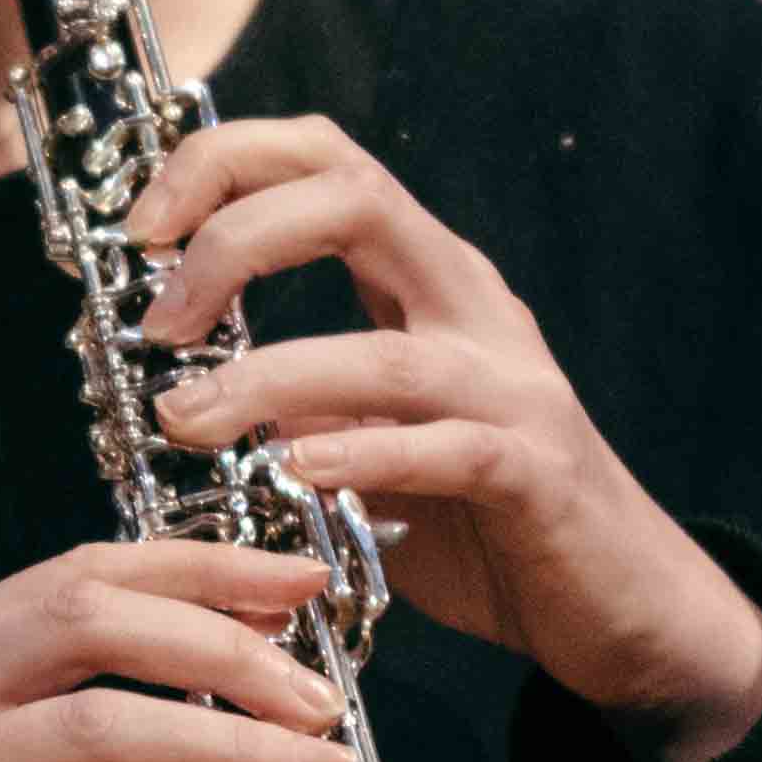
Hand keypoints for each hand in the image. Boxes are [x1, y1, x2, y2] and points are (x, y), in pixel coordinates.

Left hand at [117, 116, 761, 761]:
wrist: (619, 601)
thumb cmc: (485, 517)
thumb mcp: (374, 437)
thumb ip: (299, 398)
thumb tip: (181, 384)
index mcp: (428, 277)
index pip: (327, 160)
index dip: (225, 166)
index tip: (142, 229)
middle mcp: (472, 307)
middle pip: (356, 200)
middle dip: (237, 239)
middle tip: (161, 321)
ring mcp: (512, 386)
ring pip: (384, 349)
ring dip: (269, 378)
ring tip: (187, 419)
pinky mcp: (536, 471)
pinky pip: (445, 448)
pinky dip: (363, 455)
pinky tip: (295, 469)